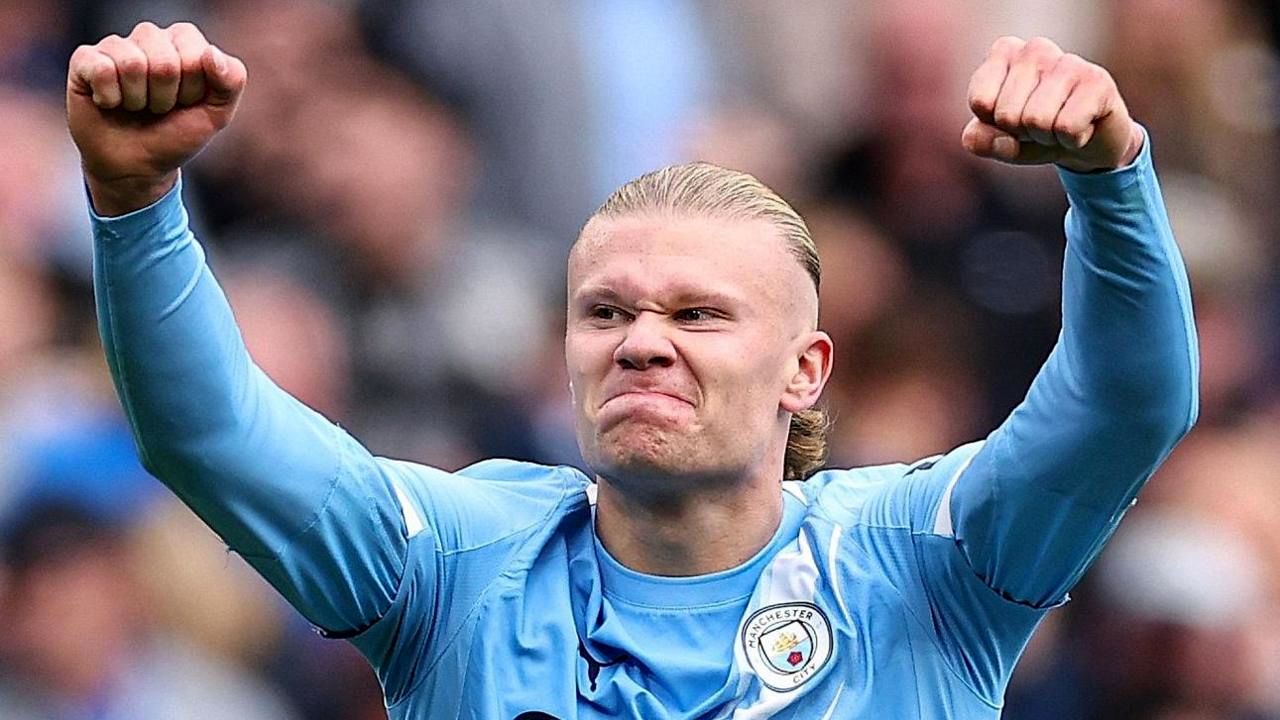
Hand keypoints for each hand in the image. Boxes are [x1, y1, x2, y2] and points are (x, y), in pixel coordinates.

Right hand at [66, 21, 246, 214]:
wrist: (137, 167)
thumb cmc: (176, 135)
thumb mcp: (217, 114)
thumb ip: (231, 81)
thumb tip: (210, 54)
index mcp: (184, 42)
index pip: (197, 54)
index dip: (194, 90)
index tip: (186, 103)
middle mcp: (150, 37)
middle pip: (165, 61)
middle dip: (167, 98)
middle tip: (159, 108)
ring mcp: (116, 46)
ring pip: (132, 63)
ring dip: (138, 100)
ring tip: (137, 106)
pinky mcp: (85, 59)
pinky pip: (102, 69)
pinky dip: (110, 98)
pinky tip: (110, 103)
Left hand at [962, 36, 1142, 172]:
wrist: (1089, 143)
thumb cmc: (1037, 134)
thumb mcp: (1001, 142)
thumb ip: (981, 141)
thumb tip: (973, 137)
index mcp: (1004, 53)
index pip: (980, 101)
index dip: (994, 124)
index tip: (1013, 118)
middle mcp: (1034, 49)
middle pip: (1008, 115)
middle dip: (1023, 133)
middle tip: (1041, 124)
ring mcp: (1067, 61)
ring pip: (1037, 120)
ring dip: (1048, 137)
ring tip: (1060, 125)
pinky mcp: (1096, 80)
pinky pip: (1067, 127)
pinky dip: (1072, 139)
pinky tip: (1082, 125)